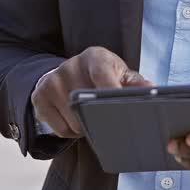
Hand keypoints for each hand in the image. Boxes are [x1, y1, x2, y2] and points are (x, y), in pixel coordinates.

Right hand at [30, 46, 151, 138]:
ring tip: (91, 117)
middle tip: (109, 120)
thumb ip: (136, 83)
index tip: (120, 109)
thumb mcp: (120, 74)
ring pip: (74, 121)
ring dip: (86, 127)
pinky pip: (61, 129)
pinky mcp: (39, 97)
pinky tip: (75, 120)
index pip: (102, 75)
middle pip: (87, 104)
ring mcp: (52, 81)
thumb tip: (150, 89)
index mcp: (94, 57)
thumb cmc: (102, 75)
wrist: (67, 73)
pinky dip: (71, 132)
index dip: (111, 92)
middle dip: (100, 118)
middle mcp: (70, 66)